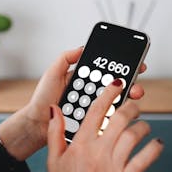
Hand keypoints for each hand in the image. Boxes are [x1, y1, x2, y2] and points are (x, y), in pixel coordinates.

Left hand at [0, 47, 146, 160]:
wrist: (37, 123)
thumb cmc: (42, 100)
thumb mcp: (52, 74)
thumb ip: (65, 58)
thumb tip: (82, 47)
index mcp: (83, 80)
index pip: (106, 71)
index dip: (122, 67)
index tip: (135, 63)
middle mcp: (91, 94)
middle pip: (116, 87)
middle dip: (130, 83)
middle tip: (134, 83)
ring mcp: (93, 108)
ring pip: (116, 102)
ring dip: (127, 99)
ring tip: (130, 95)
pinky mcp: (93, 123)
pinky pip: (109, 118)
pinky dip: (117, 115)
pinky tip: (121, 112)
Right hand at [47, 80, 162, 171]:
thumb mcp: (53, 159)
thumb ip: (55, 132)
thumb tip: (55, 110)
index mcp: (80, 145)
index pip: (96, 111)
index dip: (109, 94)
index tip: (117, 85)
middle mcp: (98, 152)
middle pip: (120, 119)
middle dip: (131, 107)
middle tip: (134, 105)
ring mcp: (114, 166)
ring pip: (134, 136)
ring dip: (142, 127)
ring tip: (143, 126)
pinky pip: (145, 158)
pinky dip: (154, 148)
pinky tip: (156, 143)